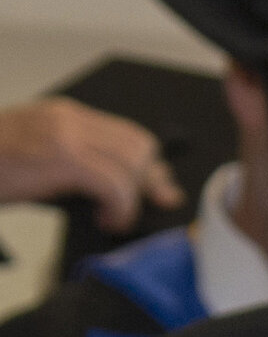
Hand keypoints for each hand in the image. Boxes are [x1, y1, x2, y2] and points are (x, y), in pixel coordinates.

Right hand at [0, 97, 177, 226]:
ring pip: (132, 164)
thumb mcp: (39, 164)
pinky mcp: (61, 155)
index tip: (160, 191)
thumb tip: (124, 193)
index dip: (149, 167)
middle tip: (133, 210)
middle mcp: (69, 118)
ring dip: (130, 198)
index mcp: (64, 116)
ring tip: (111, 217)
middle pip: (139, 146)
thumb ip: (80, 169)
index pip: (128, 135)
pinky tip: (106, 220)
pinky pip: (114, 182)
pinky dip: (120, 207)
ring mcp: (65, 133)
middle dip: (147, 182)